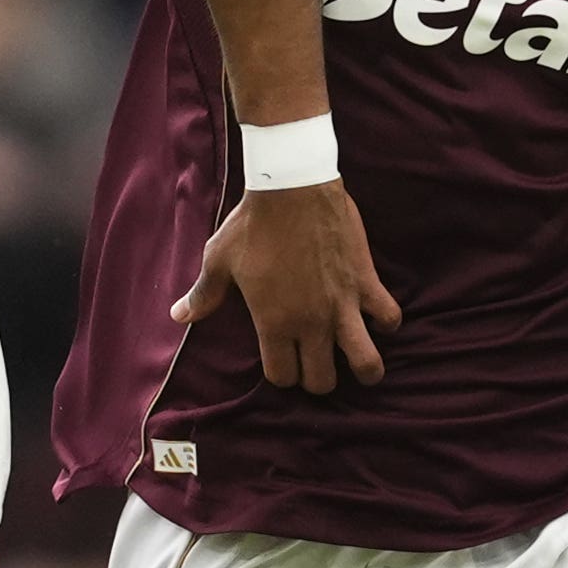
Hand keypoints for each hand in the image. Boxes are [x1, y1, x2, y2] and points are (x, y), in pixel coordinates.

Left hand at [172, 181, 400, 392]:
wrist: (292, 186)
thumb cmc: (252, 225)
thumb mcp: (219, 261)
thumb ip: (203, 296)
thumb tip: (178, 316)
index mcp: (273, 323)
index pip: (282, 377)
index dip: (282, 374)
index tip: (284, 361)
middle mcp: (311, 323)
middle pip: (321, 381)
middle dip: (318, 379)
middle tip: (318, 363)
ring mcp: (342, 305)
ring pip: (365, 364)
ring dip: (364, 369)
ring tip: (360, 363)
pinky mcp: (366, 282)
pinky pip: (390, 317)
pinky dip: (386, 322)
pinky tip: (376, 316)